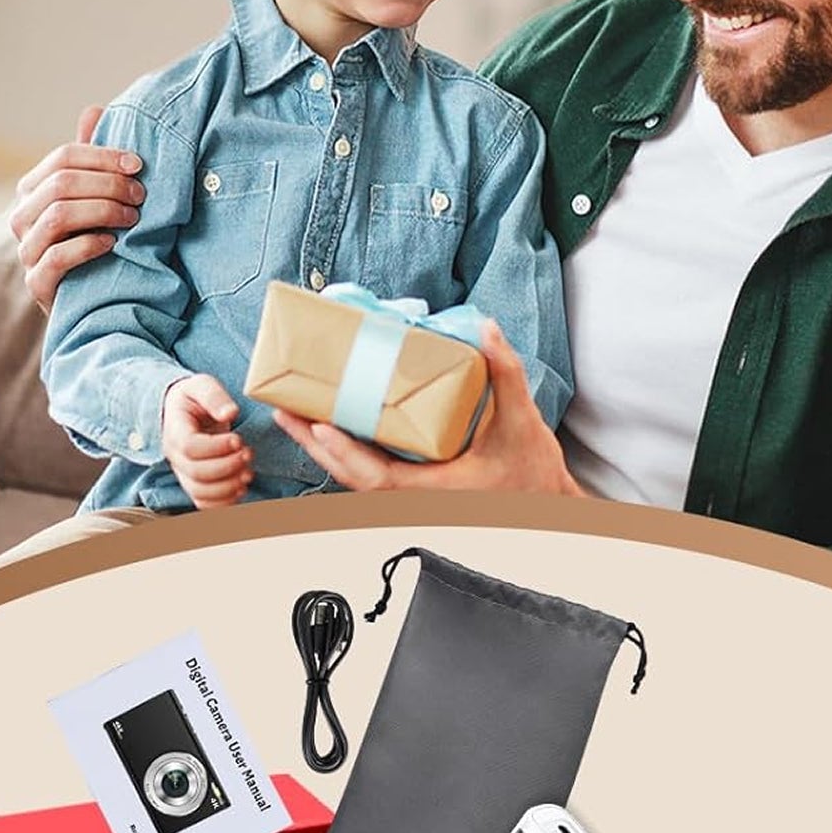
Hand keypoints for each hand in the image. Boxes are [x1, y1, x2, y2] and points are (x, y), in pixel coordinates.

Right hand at [8, 106, 146, 312]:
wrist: (97, 302)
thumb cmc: (97, 241)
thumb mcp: (97, 198)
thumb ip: (92, 160)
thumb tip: (94, 109)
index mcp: (33, 190)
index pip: (62, 157)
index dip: (102, 156)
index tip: (139, 164)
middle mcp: (22, 217)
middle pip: (61, 184)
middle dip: (107, 185)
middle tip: (141, 195)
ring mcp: (26, 251)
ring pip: (58, 216)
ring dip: (101, 211)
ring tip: (132, 218)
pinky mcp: (37, 284)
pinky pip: (56, 257)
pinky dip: (87, 246)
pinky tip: (113, 243)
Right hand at [162, 374, 253, 508]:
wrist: (180, 412)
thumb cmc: (192, 398)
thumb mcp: (201, 385)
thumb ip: (214, 396)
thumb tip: (230, 413)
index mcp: (175, 430)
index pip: (190, 447)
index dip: (216, 448)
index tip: (238, 439)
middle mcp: (175, 455)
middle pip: (197, 473)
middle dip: (228, 466)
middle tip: (248, 454)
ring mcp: (182, 472)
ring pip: (200, 492)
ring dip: (228, 487)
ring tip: (248, 473)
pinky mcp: (193, 483)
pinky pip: (204, 503)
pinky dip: (224, 502)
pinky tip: (241, 488)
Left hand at [273, 322, 582, 495]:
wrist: (546, 503)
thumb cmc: (533, 473)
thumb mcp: (522, 420)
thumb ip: (504, 372)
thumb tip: (487, 329)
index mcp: (437, 489)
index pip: (378, 477)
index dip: (346, 453)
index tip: (321, 426)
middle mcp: (417, 497)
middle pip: (351, 477)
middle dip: (315, 444)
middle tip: (285, 411)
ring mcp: (412, 496)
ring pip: (354, 477)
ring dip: (322, 447)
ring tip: (293, 415)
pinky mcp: (413, 489)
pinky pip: (368, 473)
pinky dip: (344, 452)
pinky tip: (328, 426)